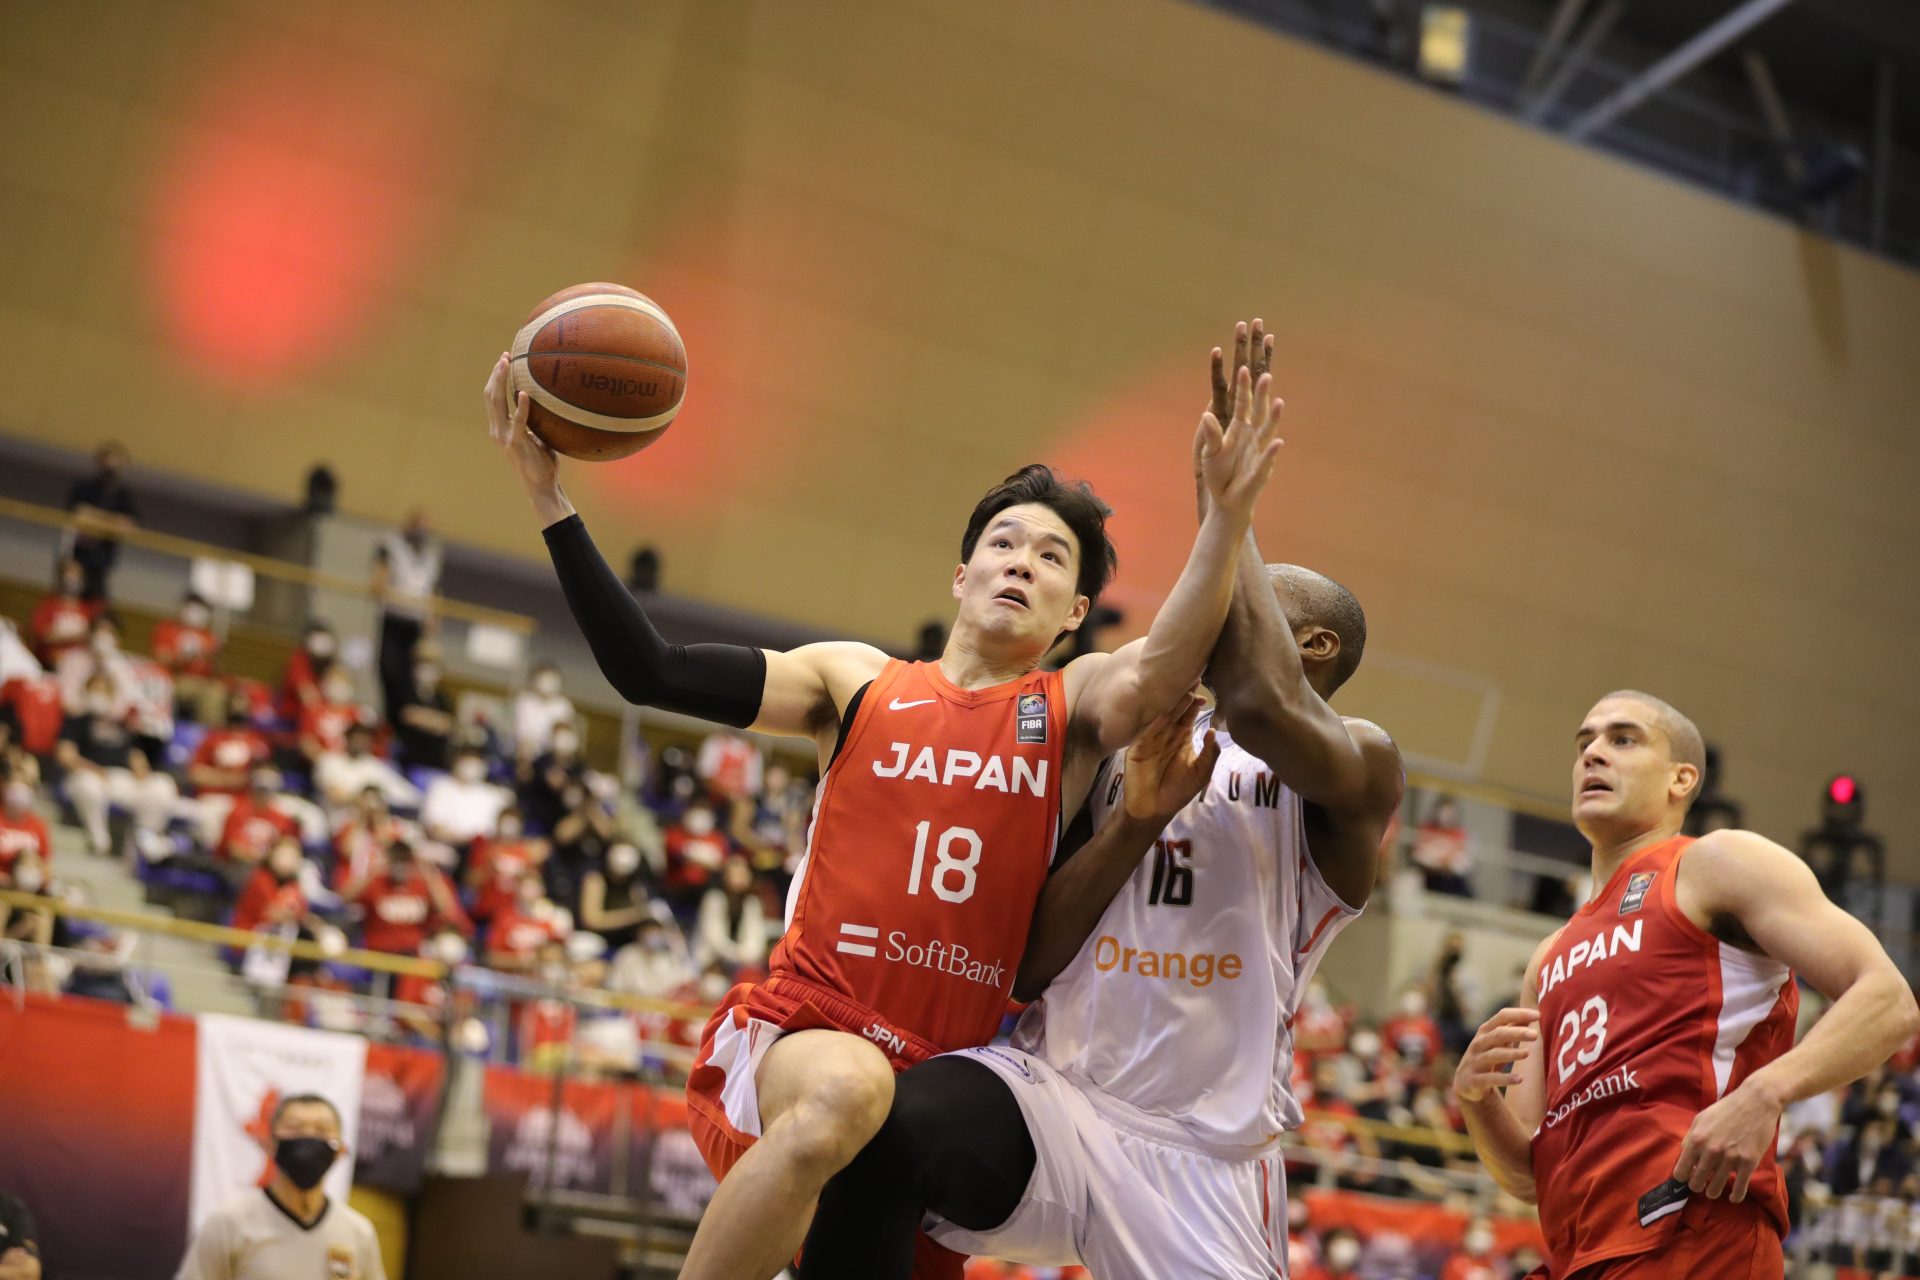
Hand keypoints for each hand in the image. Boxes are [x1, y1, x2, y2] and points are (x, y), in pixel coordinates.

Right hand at [484, 353, 563, 505]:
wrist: (541, 486)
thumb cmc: (542, 462)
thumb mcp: (538, 436)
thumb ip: (536, 420)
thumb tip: (550, 401)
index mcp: (500, 427)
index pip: (492, 397)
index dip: (496, 378)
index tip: (505, 360)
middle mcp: (497, 430)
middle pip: (490, 395)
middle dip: (496, 374)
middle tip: (505, 356)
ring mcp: (503, 437)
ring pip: (496, 403)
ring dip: (501, 382)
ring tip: (507, 364)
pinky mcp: (516, 444)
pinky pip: (518, 421)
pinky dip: (521, 407)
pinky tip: (525, 393)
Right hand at [1122, 691, 1219, 823]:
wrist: (1154, 810)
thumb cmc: (1178, 791)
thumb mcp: (1200, 774)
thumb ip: (1209, 754)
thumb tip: (1213, 730)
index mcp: (1181, 739)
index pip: (1188, 717)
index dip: (1195, 705)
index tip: (1204, 693)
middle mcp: (1166, 736)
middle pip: (1175, 713)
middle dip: (1183, 698)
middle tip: (1191, 679)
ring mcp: (1151, 741)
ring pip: (1162, 721)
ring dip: (1172, 708)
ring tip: (1183, 694)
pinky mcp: (1137, 749)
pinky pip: (1146, 735)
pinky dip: (1154, 725)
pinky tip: (1163, 714)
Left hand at [1196, 361, 1282, 525]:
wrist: (1226, 499)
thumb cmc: (1218, 472)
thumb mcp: (1210, 451)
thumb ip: (1211, 434)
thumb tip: (1206, 414)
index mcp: (1238, 429)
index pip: (1242, 404)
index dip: (1243, 388)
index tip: (1243, 368)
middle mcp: (1251, 437)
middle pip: (1258, 412)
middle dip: (1262, 396)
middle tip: (1266, 375)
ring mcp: (1258, 453)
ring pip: (1267, 432)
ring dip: (1273, 418)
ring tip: (1278, 402)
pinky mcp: (1260, 472)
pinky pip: (1265, 461)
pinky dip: (1270, 453)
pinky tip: (1278, 443)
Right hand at [1454, 1007, 1538, 1102]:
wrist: (1466, 1084)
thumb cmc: (1487, 1058)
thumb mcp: (1497, 1042)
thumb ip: (1512, 1029)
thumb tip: (1533, 1015)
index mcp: (1485, 1031)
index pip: (1501, 1017)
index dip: (1518, 1014)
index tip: (1537, 1015)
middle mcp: (1479, 1044)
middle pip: (1498, 1034)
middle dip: (1517, 1033)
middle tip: (1535, 1035)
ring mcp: (1475, 1061)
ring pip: (1493, 1055)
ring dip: (1511, 1053)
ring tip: (1527, 1053)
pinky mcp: (1474, 1080)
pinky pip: (1490, 1078)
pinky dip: (1505, 1078)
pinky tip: (1520, 1079)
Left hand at [1673, 1076, 1784, 1201]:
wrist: (1756, 1102)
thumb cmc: (1726, 1109)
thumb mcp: (1701, 1119)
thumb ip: (1691, 1137)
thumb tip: (1683, 1156)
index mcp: (1696, 1139)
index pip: (1681, 1171)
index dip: (1683, 1177)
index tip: (1687, 1177)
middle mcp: (1711, 1151)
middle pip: (1696, 1183)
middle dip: (1697, 1186)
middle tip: (1701, 1184)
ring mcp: (1730, 1158)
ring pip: (1715, 1188)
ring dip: (1713, 1192)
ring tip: (1713, 1191)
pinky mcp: (1749, 1162)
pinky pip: (1740, 1188)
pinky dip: (1735, 1196)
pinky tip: (1733, 1197)